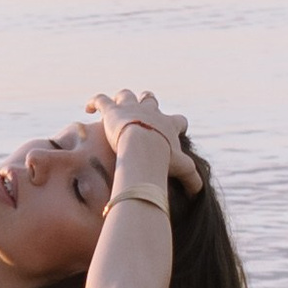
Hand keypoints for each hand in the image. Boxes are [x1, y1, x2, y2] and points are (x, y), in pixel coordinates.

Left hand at [85, 86, 203, 195]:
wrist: (142, 147)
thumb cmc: (163, 158)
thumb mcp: (183, 169)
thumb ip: (192, 180)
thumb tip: (199, 193)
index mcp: (168, 124)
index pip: (178, 120)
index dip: (178, 124)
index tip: (177, 130)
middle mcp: (150, 111)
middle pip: (151, 100)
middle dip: (148, 104)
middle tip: (144, 112)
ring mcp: (130, 108)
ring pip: (126, 95)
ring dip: (122, 99)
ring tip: (116, 107)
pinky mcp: (112, 110)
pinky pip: (101, 100)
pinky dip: (95, 102)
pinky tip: (89, 108)